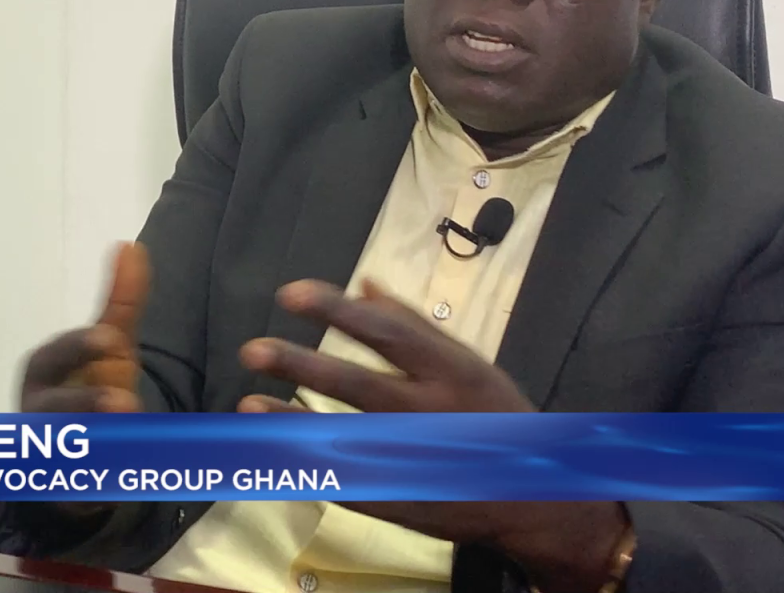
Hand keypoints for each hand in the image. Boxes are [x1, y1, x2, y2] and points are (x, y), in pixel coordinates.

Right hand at [17, 243, 147, 520]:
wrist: (72, 450)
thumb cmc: (87, 385)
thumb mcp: (107, 346)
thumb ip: (120, 301)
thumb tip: (131, 246)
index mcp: (45, 368)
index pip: (59, 355)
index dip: (82, 348)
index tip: (113, 341)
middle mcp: (37, 408)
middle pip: (53, 407)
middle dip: (85, 405)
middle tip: (128, 402)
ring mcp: (45, 449)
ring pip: (63, 449)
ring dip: (95, 447)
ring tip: (130, 444)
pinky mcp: (60, 485)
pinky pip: (76, 485)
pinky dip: (97, 482)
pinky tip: (125, 477)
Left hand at [237, 279, 624, 592]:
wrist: (535, 499)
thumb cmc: (498, 419)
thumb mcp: (471, 363)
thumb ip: (417, 326)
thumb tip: (365, 285)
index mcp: (452, 373)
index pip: (387, 333)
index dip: (335, 311)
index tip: (289, 294)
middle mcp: (432, 416)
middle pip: (357, 386)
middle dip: (301, 366)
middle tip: (253, 349)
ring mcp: (413, 462)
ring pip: (340, 440)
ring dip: (289, 421)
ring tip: (248, 402)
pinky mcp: (397, 498)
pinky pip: (340, 481)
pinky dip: (302, 463)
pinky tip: (268, 446)